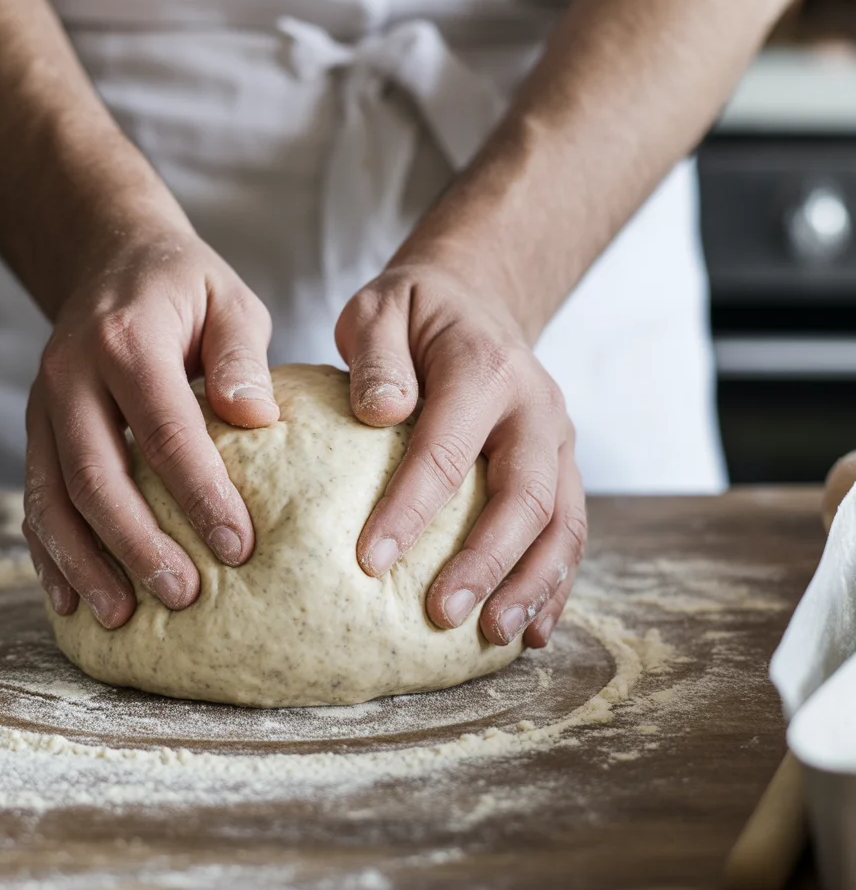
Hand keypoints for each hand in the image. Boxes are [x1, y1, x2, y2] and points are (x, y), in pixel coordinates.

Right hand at [23, 229, 278, 627]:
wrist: (110, 259)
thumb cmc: (184, 288)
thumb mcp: (229, 300)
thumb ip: (242, 356)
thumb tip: (257, 419)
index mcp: (125, 340)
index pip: (164, 431)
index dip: (200, 494)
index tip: (240, 547)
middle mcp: (70, 374)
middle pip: (97, 475)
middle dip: (138, 545)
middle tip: (184, 597)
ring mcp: (42, 405)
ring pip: (51, 497)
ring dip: (84, 563)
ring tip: (120, 617)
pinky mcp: (34, 429)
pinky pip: (33, 498)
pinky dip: (47, 552)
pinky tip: (71, 598)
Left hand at [335, 259, 586, 648]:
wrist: (475, 301)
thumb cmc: (414, 313)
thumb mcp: (379, 309)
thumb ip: (376, 356)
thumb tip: (382, 412)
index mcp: (485, 369)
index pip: (446, 450)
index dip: (410, 509)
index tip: (368, 562)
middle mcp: (536, 408)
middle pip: (523, 496)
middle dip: (486, 562)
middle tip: (441, 614)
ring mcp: (558, 441)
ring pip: (561, 522)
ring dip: (532, 584)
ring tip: (495, 636)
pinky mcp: (562, 468)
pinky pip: (569, 530)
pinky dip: (555, 582)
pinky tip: (531, 629)